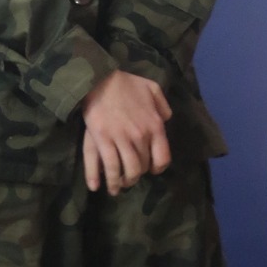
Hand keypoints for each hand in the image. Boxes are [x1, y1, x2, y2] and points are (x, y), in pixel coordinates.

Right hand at [82, 70, 171, 194]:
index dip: (156, 168)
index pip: (162, 159)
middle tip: (130, 178)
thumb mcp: (153, 89)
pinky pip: (107, 166)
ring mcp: (121, 139)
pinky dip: (104, 180)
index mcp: (155, 126)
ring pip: (126, 171)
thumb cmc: (126, 83)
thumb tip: (166, 120)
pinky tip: (99, 188)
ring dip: (122, 182)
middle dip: (136, 176)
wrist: (100, 78)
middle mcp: (140, 137)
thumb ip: (163, 106)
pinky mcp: (102, 140)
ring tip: (117, 186)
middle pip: (141, 167)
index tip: (150, 169)